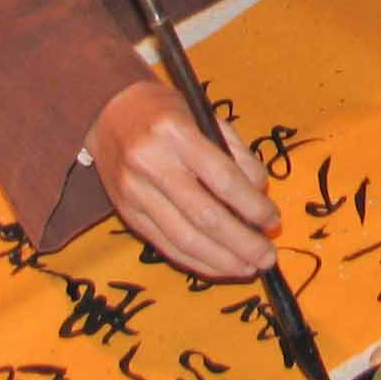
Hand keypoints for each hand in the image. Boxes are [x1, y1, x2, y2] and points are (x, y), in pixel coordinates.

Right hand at [84, 80, 280, 279]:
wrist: (107, 112)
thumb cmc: (165, 111)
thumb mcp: (204, 116)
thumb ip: (236, 153)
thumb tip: (260, 195)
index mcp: (176, 133)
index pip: (223, 178)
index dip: (252, 205)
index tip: (272, 219)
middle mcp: (151, 164)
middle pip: (205, 216)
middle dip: (242, 243)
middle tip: (267, 257)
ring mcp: (135, 193)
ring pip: (184, 238)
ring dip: (222, 260)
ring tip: (249, 268)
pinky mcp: (126, 213)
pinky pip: (165, 245)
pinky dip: (196, 261)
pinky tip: (220, 267)